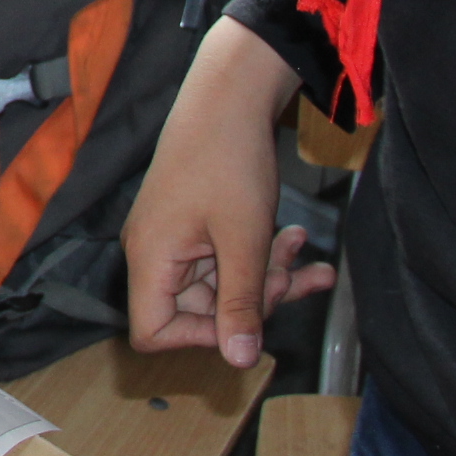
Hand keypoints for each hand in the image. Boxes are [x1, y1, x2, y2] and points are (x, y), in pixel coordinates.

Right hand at [123, 17, 329, 364]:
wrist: (230, 95)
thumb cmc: (228, 159)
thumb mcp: (243, 239)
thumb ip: (241, 304)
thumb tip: (238, 360)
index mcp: (151, 259)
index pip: (153, 332)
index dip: (200, 338)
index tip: (244, 319)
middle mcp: (154, 252)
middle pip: (197, 310)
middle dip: (252, 300)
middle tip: (290, 276)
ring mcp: (175, 238)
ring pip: (221, 283)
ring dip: (266, 276)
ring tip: (304, 255)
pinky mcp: (195, 225)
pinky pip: (227, 258)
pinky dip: (261, 255)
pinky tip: (295, 241)